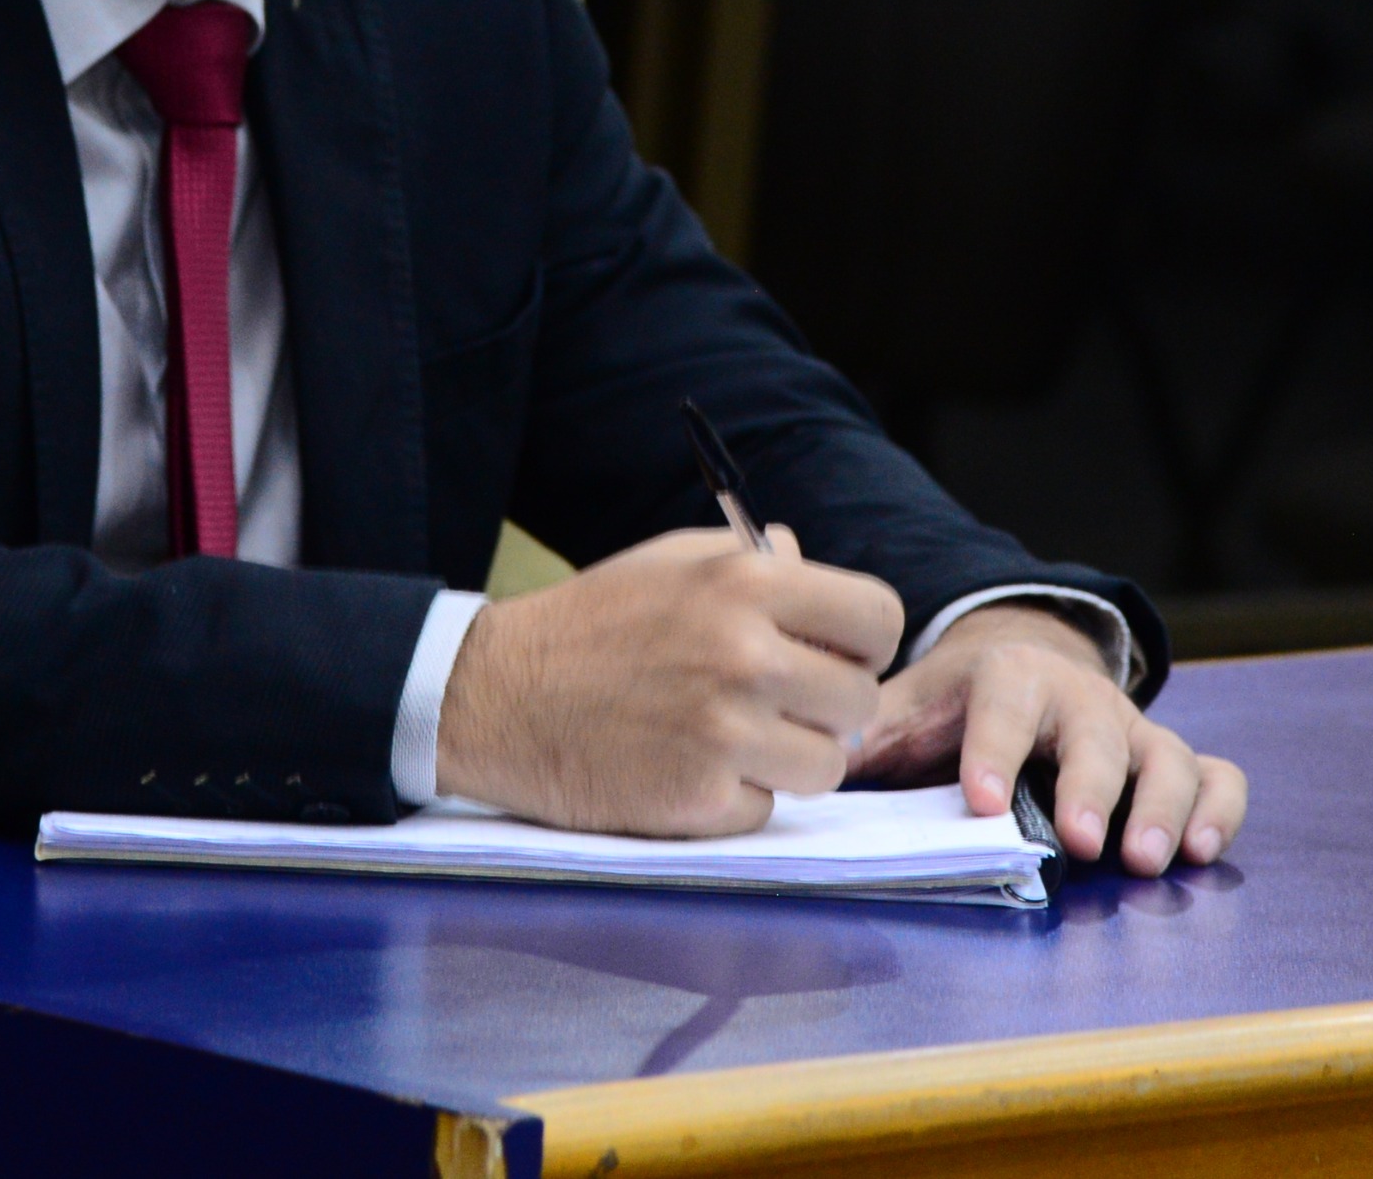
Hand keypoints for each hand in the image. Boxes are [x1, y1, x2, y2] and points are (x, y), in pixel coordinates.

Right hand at [436, 527, 902, 836]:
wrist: (493, 697)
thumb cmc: (589, 623)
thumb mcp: (671, 562)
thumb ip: (754, 561)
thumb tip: (814, 566)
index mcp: (748, 583)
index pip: (879, 618)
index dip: (862, 642)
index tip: (834, 654)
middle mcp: (747, 656)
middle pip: (860, 700)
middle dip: (825, 707)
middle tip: (776, 705)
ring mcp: (725, 735)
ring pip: (826, 764)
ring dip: (789, 760)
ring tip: (730, 739)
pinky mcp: (699, 802)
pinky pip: (765, 810)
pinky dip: (735, 799)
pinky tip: (686, 769)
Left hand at [852, 604, 1246, 875]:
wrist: (1019, 669)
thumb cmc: (951, 708)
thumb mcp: (903, 709)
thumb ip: (868, 738)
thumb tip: (819, 765)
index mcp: (1006, 678)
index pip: (1002, 705)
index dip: (993, 750)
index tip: (982, 801)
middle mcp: (1080, 700)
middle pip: (1096, 735)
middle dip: (1091, 788)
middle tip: (1083, 842)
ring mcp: (1132, 730)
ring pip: (1167, 755)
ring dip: (1164, 806)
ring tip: (1147, 860)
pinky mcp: (1170, 760)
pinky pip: (1216, 775)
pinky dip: (1220, 808)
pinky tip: (1203, 851)